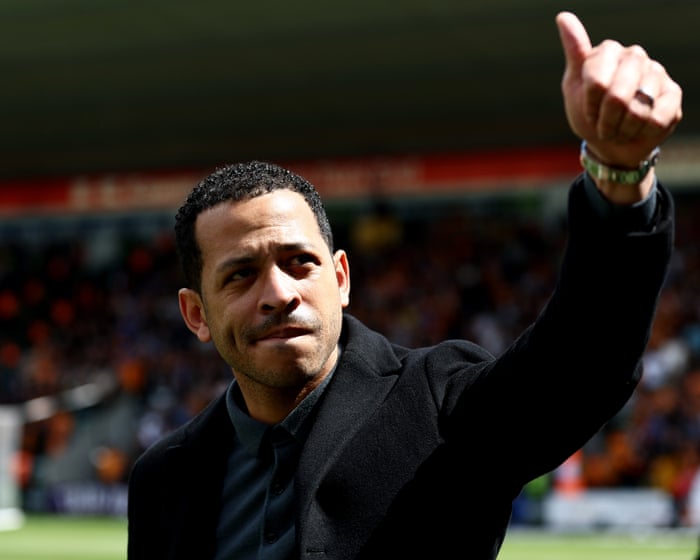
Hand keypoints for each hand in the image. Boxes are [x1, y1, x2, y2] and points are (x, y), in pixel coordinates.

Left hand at [556, 11, 681, 170]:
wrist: (612, 141)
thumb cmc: (589, 112)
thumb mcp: (574, 86)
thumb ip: (574, 53)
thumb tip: (563, 17)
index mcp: (609, 51)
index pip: (597, 82)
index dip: (590, 106)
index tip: (588, 113)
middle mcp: (635, 56)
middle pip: (617, 97)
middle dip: (606, 121)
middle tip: (603, 127)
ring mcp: (657, 73)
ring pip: (638, 110)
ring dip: (623, 129)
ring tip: (619, 127)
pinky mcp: (673, 93)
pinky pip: (657, 119)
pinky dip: (641, 132)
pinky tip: (637, 129)